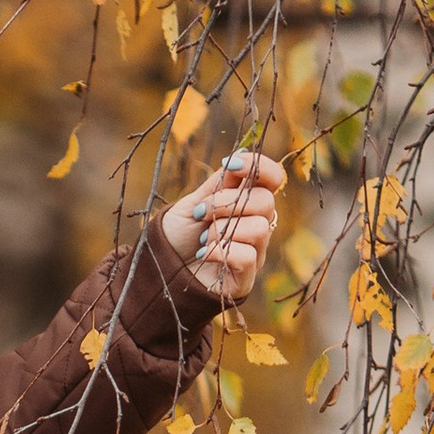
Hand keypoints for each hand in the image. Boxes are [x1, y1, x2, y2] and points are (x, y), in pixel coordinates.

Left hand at [163, 150, 285, 304]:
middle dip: (226, 203)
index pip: (273, 178)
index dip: (258, 167)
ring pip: (259, 228)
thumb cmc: (178, 235)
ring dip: (222, 230)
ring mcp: (255, 252)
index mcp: (248, 203)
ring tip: (203, 238)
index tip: (230, 165)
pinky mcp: (246, 278)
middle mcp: (257, 225)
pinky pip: (247, 256)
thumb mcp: (194, 202)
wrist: (160, 270)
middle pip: (266, 201)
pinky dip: (220, 251)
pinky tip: (204, 254)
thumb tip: (240, 154)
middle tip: (201, 212)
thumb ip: (219, 184)